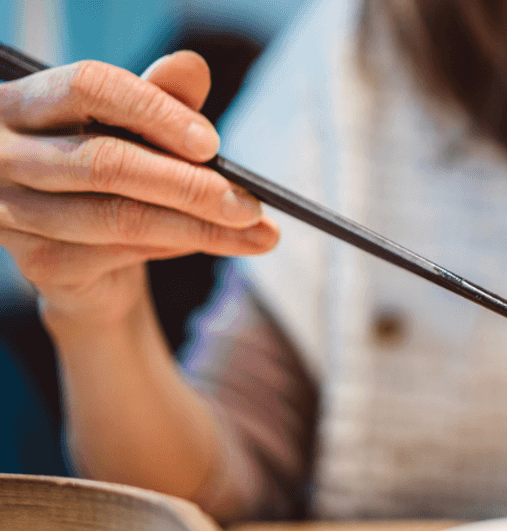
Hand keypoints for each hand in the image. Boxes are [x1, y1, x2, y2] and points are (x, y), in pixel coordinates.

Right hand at [0, 52, 277, 325]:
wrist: (86, 263)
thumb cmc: (112, 177)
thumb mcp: (140, 133)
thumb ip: (162, 100)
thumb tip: (192, 66)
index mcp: (24, 102)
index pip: (87, 86)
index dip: (155, 112)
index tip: (213, 143)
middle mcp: (3, 153)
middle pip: (105, 162)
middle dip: (190, 186)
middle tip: (251, 205)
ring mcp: (11, 211)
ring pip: (118, 217)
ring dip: (198, 228)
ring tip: (256, 234)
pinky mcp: (35, 262)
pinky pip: (118, 253)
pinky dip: (172, 247)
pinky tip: (203, 243)